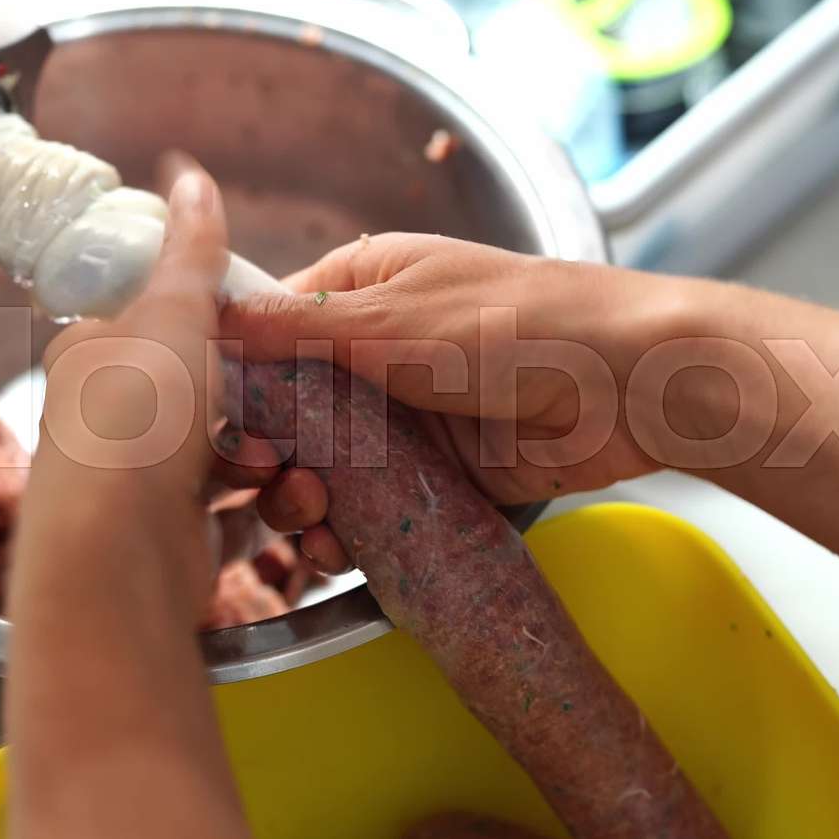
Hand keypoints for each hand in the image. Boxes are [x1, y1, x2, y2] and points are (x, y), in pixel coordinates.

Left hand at [13, 170, 279, 621]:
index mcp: (95, 355)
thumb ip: (193, 251)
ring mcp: (144, 484)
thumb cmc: (134, 424)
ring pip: (235, 455)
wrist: (116, 558)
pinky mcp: (177, 539)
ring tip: (295, 473)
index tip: (272, 330)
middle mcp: (113, 419)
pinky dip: (273, 508)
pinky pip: (242, 514)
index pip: (163, 320)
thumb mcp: (172, 314)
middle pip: (211, 392)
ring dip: (280, 460)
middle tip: (297, 409)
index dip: (222, 323)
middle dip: (268, 403)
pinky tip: (293, 506)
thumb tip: (189, 173)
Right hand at [221, 234, 675, 572]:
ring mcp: (409, 417)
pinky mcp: (438, 474)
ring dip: (304, 498)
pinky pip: (376, 507)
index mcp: (366, 287)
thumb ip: (299, 326)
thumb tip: (212, 313)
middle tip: (266, 479)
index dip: (238, 376)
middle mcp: (379, 349)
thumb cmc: (514, 324)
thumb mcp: (390, 317)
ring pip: (328, 466)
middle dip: (268, 451)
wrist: (625, 385)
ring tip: (309, 519)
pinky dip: (349, 532)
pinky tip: (334, 550)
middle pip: (292, 409)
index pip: (273, 327)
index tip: (214, 420)